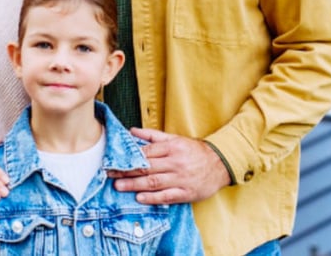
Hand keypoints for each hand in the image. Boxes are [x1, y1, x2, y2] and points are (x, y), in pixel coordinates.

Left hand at [109, 128, 231, 204]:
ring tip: (119, 186)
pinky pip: (167, 196)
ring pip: (154, 182)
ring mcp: (181, 179)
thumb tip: (131, 131)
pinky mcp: (186, 193)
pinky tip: (139, 198)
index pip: (146, 152)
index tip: (113, 160)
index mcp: (172, 148)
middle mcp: (175, 163)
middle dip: (126, 171)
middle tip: (109, 174)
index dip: (128, 157)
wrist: (221, 163)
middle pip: (146, 167)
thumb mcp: (175, 139)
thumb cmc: (194, 150)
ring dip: (135, 185)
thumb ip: (152, 136)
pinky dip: (153, 198)